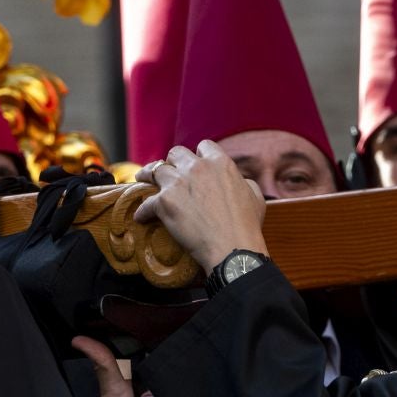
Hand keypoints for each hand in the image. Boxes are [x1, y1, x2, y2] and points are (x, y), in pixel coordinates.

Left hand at [135, 142, 267, 272]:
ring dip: (149, 175)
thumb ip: (242, 181)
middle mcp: (197, 168)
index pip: (204, 146)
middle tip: (171, 173)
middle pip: (176, 153)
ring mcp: (178, 184)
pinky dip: (143, 211)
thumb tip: (237, 180)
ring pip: (155, 170)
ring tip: (143, 180)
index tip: (195, 165)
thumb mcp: (255, 196)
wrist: (233, 249)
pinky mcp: (164, 203)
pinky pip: (146, 203)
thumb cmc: (246, 226)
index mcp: (220, 163)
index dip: (199, 155)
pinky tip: (141, 217)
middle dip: (173, 162)